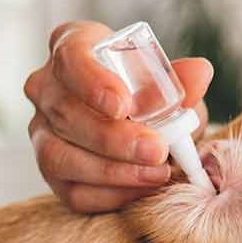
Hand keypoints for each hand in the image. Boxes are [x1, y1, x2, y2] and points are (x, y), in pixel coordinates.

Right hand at [26, 21, 212, 212]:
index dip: (93, 82)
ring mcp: (42, 132)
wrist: (143, 129)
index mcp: (72, 48)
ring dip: (113, 170)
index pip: (70, 57)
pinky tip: (140, 190)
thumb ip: (180, 82)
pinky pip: (71, 190)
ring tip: (156, 174)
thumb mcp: (168, 85)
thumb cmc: (150, 95)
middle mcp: (46, 88)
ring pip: (60, 155)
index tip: (123, 106)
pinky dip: (109, 195)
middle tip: (157, 149)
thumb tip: (200, 73)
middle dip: (114, 137)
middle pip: (66, 112)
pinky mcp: (52, 172)